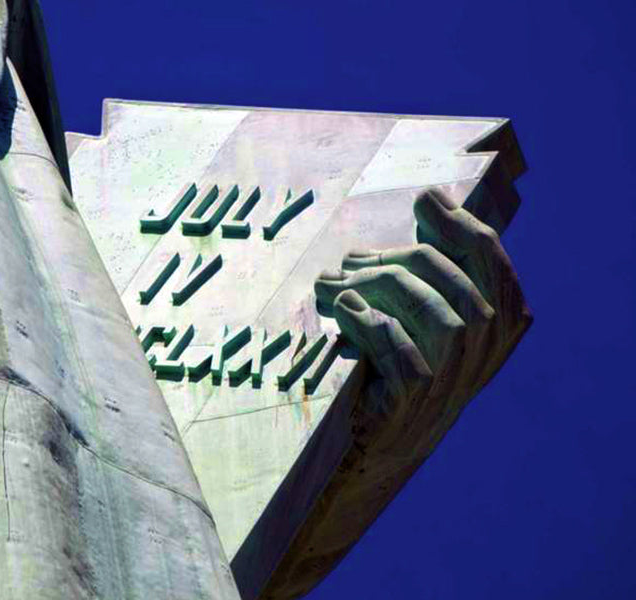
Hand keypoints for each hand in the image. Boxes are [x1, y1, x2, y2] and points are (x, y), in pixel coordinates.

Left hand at [314, 189, 531, 457]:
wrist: (380, 444)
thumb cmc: (401, 369)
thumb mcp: (429, 318)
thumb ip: (437, 270)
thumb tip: (430, 200)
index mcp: (500, 323)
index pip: (489, 258)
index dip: (457, 224)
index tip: (424, 199)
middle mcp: (486, 349)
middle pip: (450, 277)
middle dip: (395, 257)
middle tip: (348, 258)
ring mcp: (454, 378)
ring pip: (428, 309)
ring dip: (375, 286)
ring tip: (331, 284)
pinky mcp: (415, 400)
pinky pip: (397, 348)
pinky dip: (368, 323)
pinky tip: (343, 310)